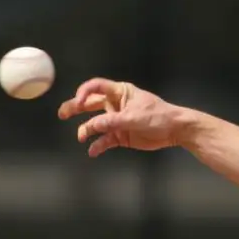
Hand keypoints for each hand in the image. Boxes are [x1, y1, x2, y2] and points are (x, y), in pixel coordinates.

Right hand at [58, 78, 186, 156]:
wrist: (175, 131)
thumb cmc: (158, 116)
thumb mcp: (134, 117)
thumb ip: (111, 121)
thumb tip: (91, 126)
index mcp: (120, 92)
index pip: (95, 87)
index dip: (83, 92)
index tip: (78, 102)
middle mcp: (115, 105)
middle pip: (90, 104)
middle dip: (75, 108)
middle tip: (62, 114)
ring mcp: (117, 120)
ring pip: (95, 124)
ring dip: (86, 130)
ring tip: (81, 137)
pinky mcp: (121, 135)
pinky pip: (105, 139)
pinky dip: (98, 145)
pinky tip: (93, 151)